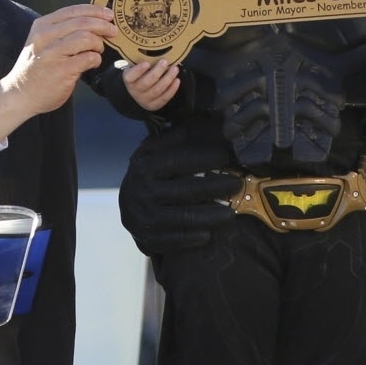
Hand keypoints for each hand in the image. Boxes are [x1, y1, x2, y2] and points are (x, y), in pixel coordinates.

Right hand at [0, 4, 116, 137]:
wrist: (20, 94)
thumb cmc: (36, 67)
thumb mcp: (42, 42)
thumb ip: (62, 31)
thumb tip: (94, 22)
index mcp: (42, 26)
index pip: (72, 11)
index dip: (95, 11)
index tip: (108, 15)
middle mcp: (45, 37)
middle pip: (82, 22)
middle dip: (103, 25)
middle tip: (113, 31)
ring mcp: (52, 54)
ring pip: (86, 38)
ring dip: (98, 43)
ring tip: (98, 50)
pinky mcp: (61, 71)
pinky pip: (88, 58)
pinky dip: (96, 59)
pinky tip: (93, 63)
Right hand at [119, 126, 239, 255]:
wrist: (127, 206)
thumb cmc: (149, 174)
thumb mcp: (153, 152)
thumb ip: (172, 140)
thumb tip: (195, 124)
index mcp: (145, 167)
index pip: (177, 161)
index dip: (203, 158)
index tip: (226, 155)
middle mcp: (143, 192)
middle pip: (186, 190)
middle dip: (216, 186)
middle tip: (237, 183)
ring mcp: (145, 217)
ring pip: (184, 218)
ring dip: (212, 216)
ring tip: (232, 212)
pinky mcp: (148, 238)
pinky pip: (176, 239)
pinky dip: (194, 237)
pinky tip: (210, 233)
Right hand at [123, 59, 180, 110]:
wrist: (136, 93)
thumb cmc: (139, 74)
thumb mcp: (136, 67)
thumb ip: (142, 60)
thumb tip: (155, 48)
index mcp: (129, 79)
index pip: (130, 76)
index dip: (138, 70)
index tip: (146, 63)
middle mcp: (135, 91)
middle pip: (146, 82)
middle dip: (157, 72)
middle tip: (165, 62)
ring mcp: (144, 100)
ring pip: (157, 90)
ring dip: (168, 79)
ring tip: (174, 69)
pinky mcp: (154, 105)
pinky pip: (164, 98)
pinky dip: (172, 89)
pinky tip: (177, 80)